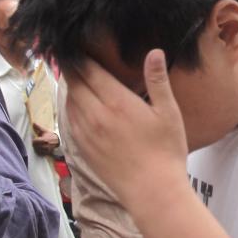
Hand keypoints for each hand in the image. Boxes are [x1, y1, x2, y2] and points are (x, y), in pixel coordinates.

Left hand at [31, 122, 59, 156]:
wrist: (58, 140)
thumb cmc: (50, 135)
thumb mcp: (44, 131)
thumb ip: (38, 127)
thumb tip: (33, 123)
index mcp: (43, 139)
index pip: (34, 142)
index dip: (34, 141)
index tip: (36, 139)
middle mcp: (45, 145)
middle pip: (35, 146)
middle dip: (36, 144)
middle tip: (38, 143)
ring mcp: (47, 150)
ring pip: (38, 150)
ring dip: (38, 148)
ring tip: (40, 145)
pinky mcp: (48, 153)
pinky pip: (41, 153)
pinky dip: (41, 151)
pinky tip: (42, 148)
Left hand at [63, 50, 187, 215]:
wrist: (153, 192)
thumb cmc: (166, 152)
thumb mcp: (169, 113)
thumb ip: (157, 81)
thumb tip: (154, 52)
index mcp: (116, 101)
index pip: (88, 70)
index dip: (80, 55)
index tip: (76, 44)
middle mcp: (95, 114)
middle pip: (74, 83)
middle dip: (71, 67)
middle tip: (70, 55)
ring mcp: (86, 133)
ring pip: (69, 101)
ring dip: (70, 86)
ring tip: (74, 76)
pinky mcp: (83, 148)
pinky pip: (70, 120)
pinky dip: (70, 107)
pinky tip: (77, 104)